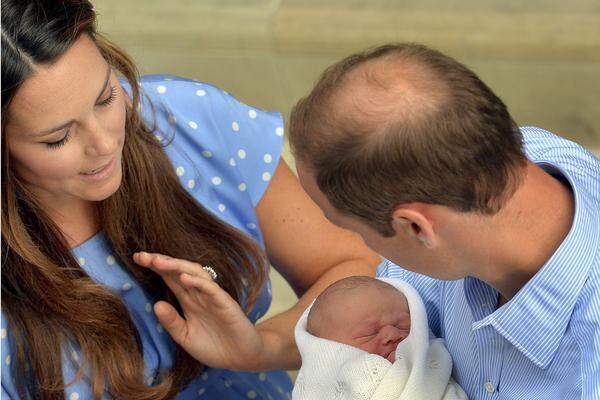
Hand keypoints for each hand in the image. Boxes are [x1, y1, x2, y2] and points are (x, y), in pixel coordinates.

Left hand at [133, 252, 265, 370]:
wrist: (240, 358)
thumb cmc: (214, 346)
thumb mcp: (185, 337)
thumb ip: (171, 322)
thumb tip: (155, 304)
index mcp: (188, 300)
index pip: (170, 278)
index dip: (155, 267)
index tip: (137, 259)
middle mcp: (199, 294)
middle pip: (179, 271)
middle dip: (161, 261)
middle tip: (142, 256)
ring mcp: (213, 297)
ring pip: (195, 274)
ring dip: (177, 266)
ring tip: (158, 262)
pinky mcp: (225, 303)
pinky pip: (211, 289)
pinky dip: (198, 282)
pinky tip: (184, 278)